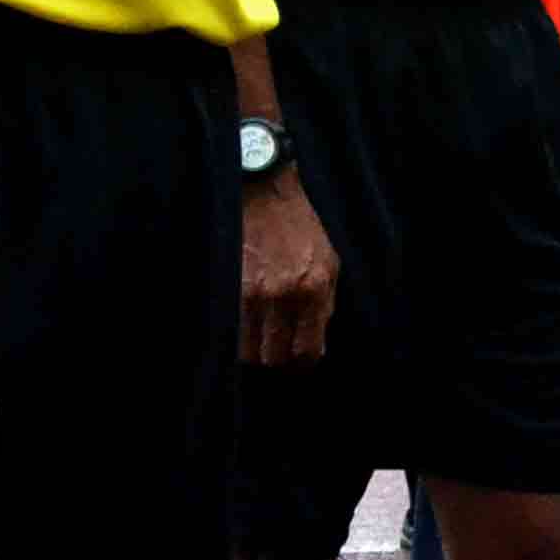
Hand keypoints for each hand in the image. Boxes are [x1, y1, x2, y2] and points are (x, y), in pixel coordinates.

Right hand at [238, 171, 336, 366]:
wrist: (265, 196)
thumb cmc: (301, 228)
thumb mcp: (329, 262)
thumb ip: (326, 304)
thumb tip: (318, 343)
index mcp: (314, 289)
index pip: (307, 349)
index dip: (303, 363)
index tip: (300, 362)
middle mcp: (283, 295)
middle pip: (275, 356)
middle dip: (279, 359)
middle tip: (280, 350)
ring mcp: (253, 293)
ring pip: (249, 350)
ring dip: (256, 351)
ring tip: (262, 339)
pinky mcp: (230, 288)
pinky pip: (233, 330)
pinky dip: (240, 335)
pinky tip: (248, 324)